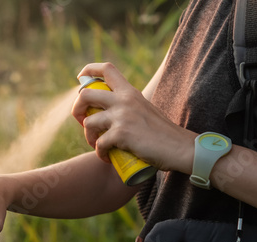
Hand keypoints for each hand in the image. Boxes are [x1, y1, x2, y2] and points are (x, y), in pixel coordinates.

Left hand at [72, 62, 196, 173]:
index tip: (80, 79)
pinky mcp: (122, 134)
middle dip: (77, 109)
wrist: (180, 148)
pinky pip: (99, 144)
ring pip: (88, 122)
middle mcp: (124, 100)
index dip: (88, 71)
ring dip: (88, 137)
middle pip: (85, 94)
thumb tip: (109, 113)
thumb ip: (129, 107)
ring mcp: (122, 116)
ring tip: (97, 145)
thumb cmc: (163, 134)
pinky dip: (100, 153)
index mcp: (130, 92)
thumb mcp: (145, 109)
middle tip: (82, 121)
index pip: (106, 69)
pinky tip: (107, 157)